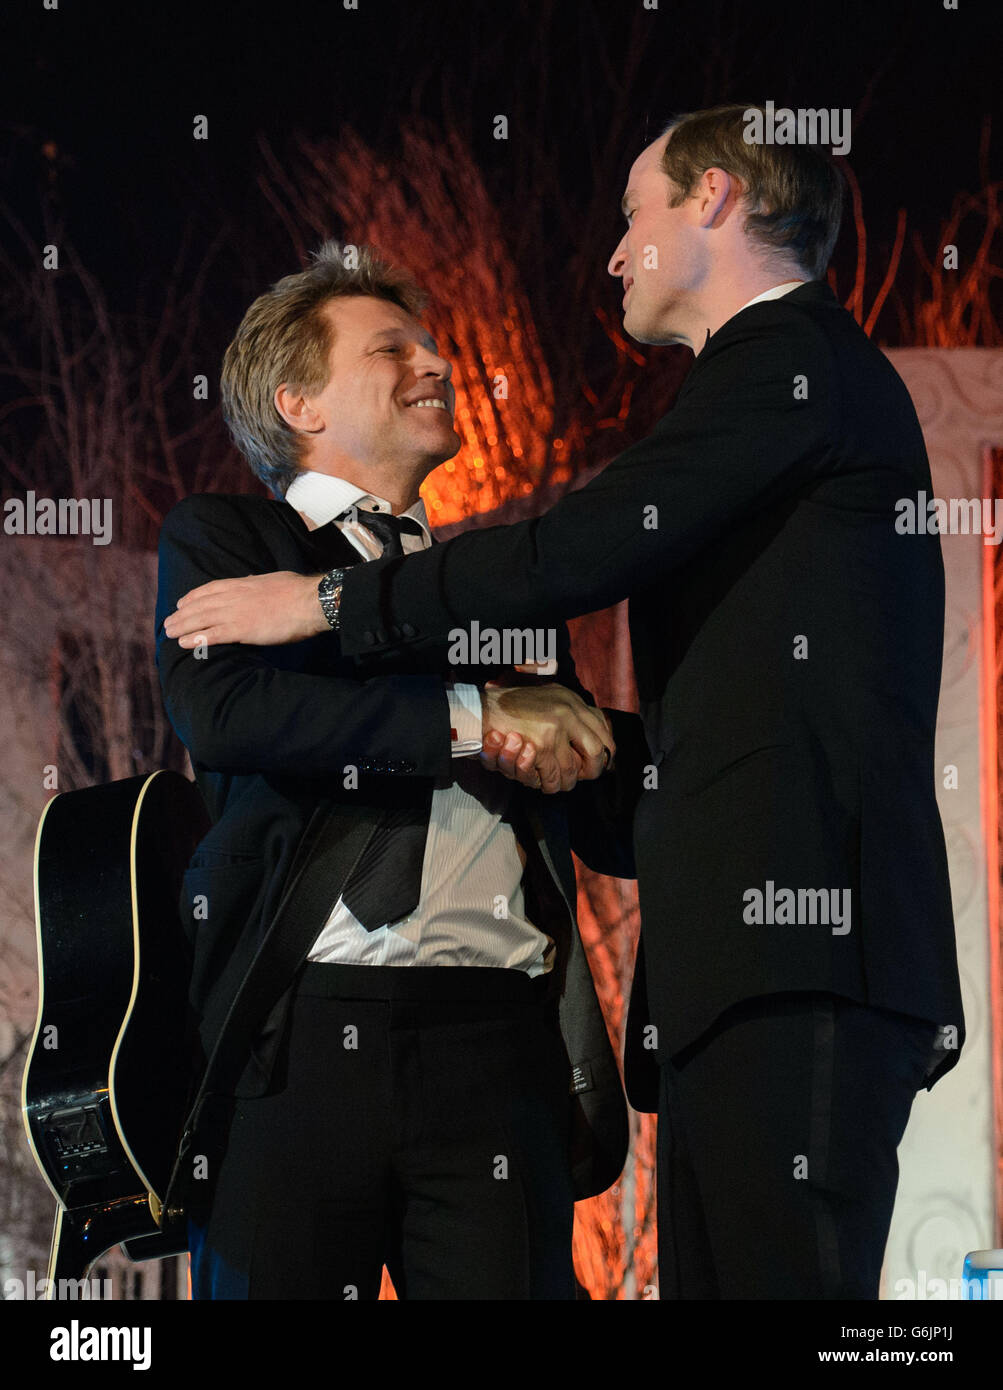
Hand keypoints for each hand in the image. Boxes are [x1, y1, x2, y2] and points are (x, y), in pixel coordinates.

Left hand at [162, 572, 328, 646]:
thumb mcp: (273, 579)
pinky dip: (196, 639)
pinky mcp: (241, 630)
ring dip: (182, 627)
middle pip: (199, 605)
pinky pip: (212, 635)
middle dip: (181, 614)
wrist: (309, 601)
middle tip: (168, 622)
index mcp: (242, 584)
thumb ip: (259, 583)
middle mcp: (233, 597)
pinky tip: (184, 644)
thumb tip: (254, 582)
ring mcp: (235, 613)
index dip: (193, 597)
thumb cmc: (297, 591)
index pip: (210, 589)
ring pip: (200, 619)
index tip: (182, 603)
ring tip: (169, 634)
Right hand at [479, 684, 614, 793]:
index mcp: (570, 699)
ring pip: (572, 769)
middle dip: (591, 771)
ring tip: (554, 783)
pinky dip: (546, 783)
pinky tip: (540, 782)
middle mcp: (568, 710)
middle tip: (581, 778)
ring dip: (564, 782)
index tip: (597, 762)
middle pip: (597, 750)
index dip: (603, 750)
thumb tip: (591, 734)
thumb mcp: (544, 699)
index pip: (602, 727)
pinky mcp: (542, 744)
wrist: (479, 710)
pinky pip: (553, 775)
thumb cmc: (507, 708)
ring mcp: (556, 727)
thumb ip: (566, 713)